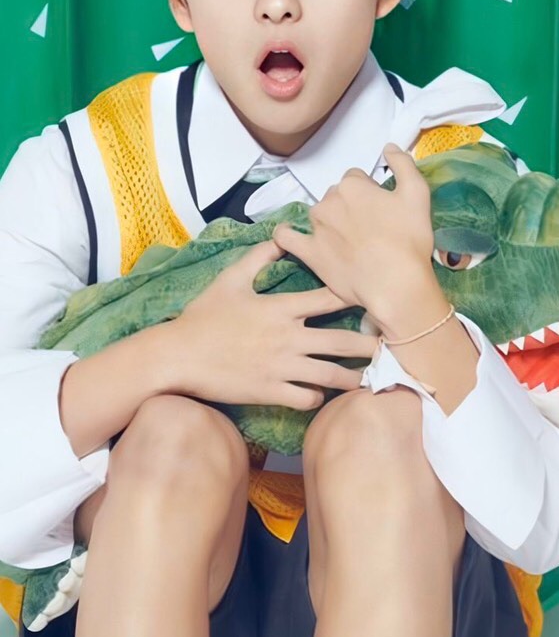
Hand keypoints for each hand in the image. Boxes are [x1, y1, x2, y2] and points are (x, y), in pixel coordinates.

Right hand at [155, 239, 377, 411]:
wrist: (178, 356)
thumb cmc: (204, 315)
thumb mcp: (230, 278)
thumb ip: (259, 257)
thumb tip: (282, 237)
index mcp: (281, 308)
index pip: (330, 299)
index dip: (355, 298)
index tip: (374, 300)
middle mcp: (288, 338)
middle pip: (341, 341)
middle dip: (369, 345)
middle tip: (390, 347)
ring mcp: (281, 368)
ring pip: (331, 375)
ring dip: (354, 376)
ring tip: (371, 378)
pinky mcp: (270, 392)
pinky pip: (307, 399)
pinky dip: (320, 397)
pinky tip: (324, 394)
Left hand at [272, 143, 442, 337]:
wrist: (395, 282)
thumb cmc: (409, 238)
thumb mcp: (417, 193)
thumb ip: (403, 164)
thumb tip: (388, 147)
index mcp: (352, 184)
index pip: (356, 178)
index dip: (371, 192)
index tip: (383, 210)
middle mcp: (328, 200)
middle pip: (337, 195)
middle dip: (351, 206)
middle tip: (371, 228)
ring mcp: (316, 227)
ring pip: (319, 214)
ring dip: (330, 220)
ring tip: (349, 242)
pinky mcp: (309, 252)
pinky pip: (287, 238)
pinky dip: (286, 234)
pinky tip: (289, 235)